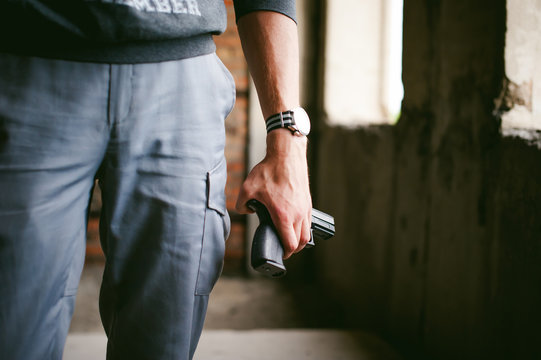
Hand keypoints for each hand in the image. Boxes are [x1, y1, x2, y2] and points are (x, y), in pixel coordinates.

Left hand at [236, 129, 311, 258]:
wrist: (286, 155)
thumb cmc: (270, 171)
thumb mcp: (247, 188)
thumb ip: (241, 204)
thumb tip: (244, 210)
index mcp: (284, 216)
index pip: (290, 244)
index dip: (286, 253)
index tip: (281, 254)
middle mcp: (298, 214)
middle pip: (301, 242)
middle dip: (293, 249)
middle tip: (284, 248)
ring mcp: (305, 208)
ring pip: (307, 232)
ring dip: (299, 239)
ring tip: (290, 238)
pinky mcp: (308, 200)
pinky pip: (308, 220)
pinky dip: (303, 227)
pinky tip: (294, 223)